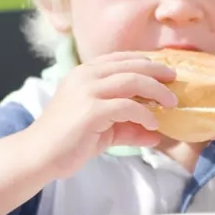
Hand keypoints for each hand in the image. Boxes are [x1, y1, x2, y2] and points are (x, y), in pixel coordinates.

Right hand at [29, 52, 176, 177]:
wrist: (38, 156)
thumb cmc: (67, 142)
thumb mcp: (102, 130)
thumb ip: (127, 127)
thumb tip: (156, 134)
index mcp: (83, 74)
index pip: (119, 58)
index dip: (144, 62)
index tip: (164, 69)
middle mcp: (85, 76)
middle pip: (130, 65)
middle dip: (157, 72)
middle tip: (176, 80)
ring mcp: (87, 92)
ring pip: (132, 80)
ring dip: (156, 90)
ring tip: (171, 102)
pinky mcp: (91, 110)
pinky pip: (127, 106)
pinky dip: (144, 114)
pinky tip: (153, 124)